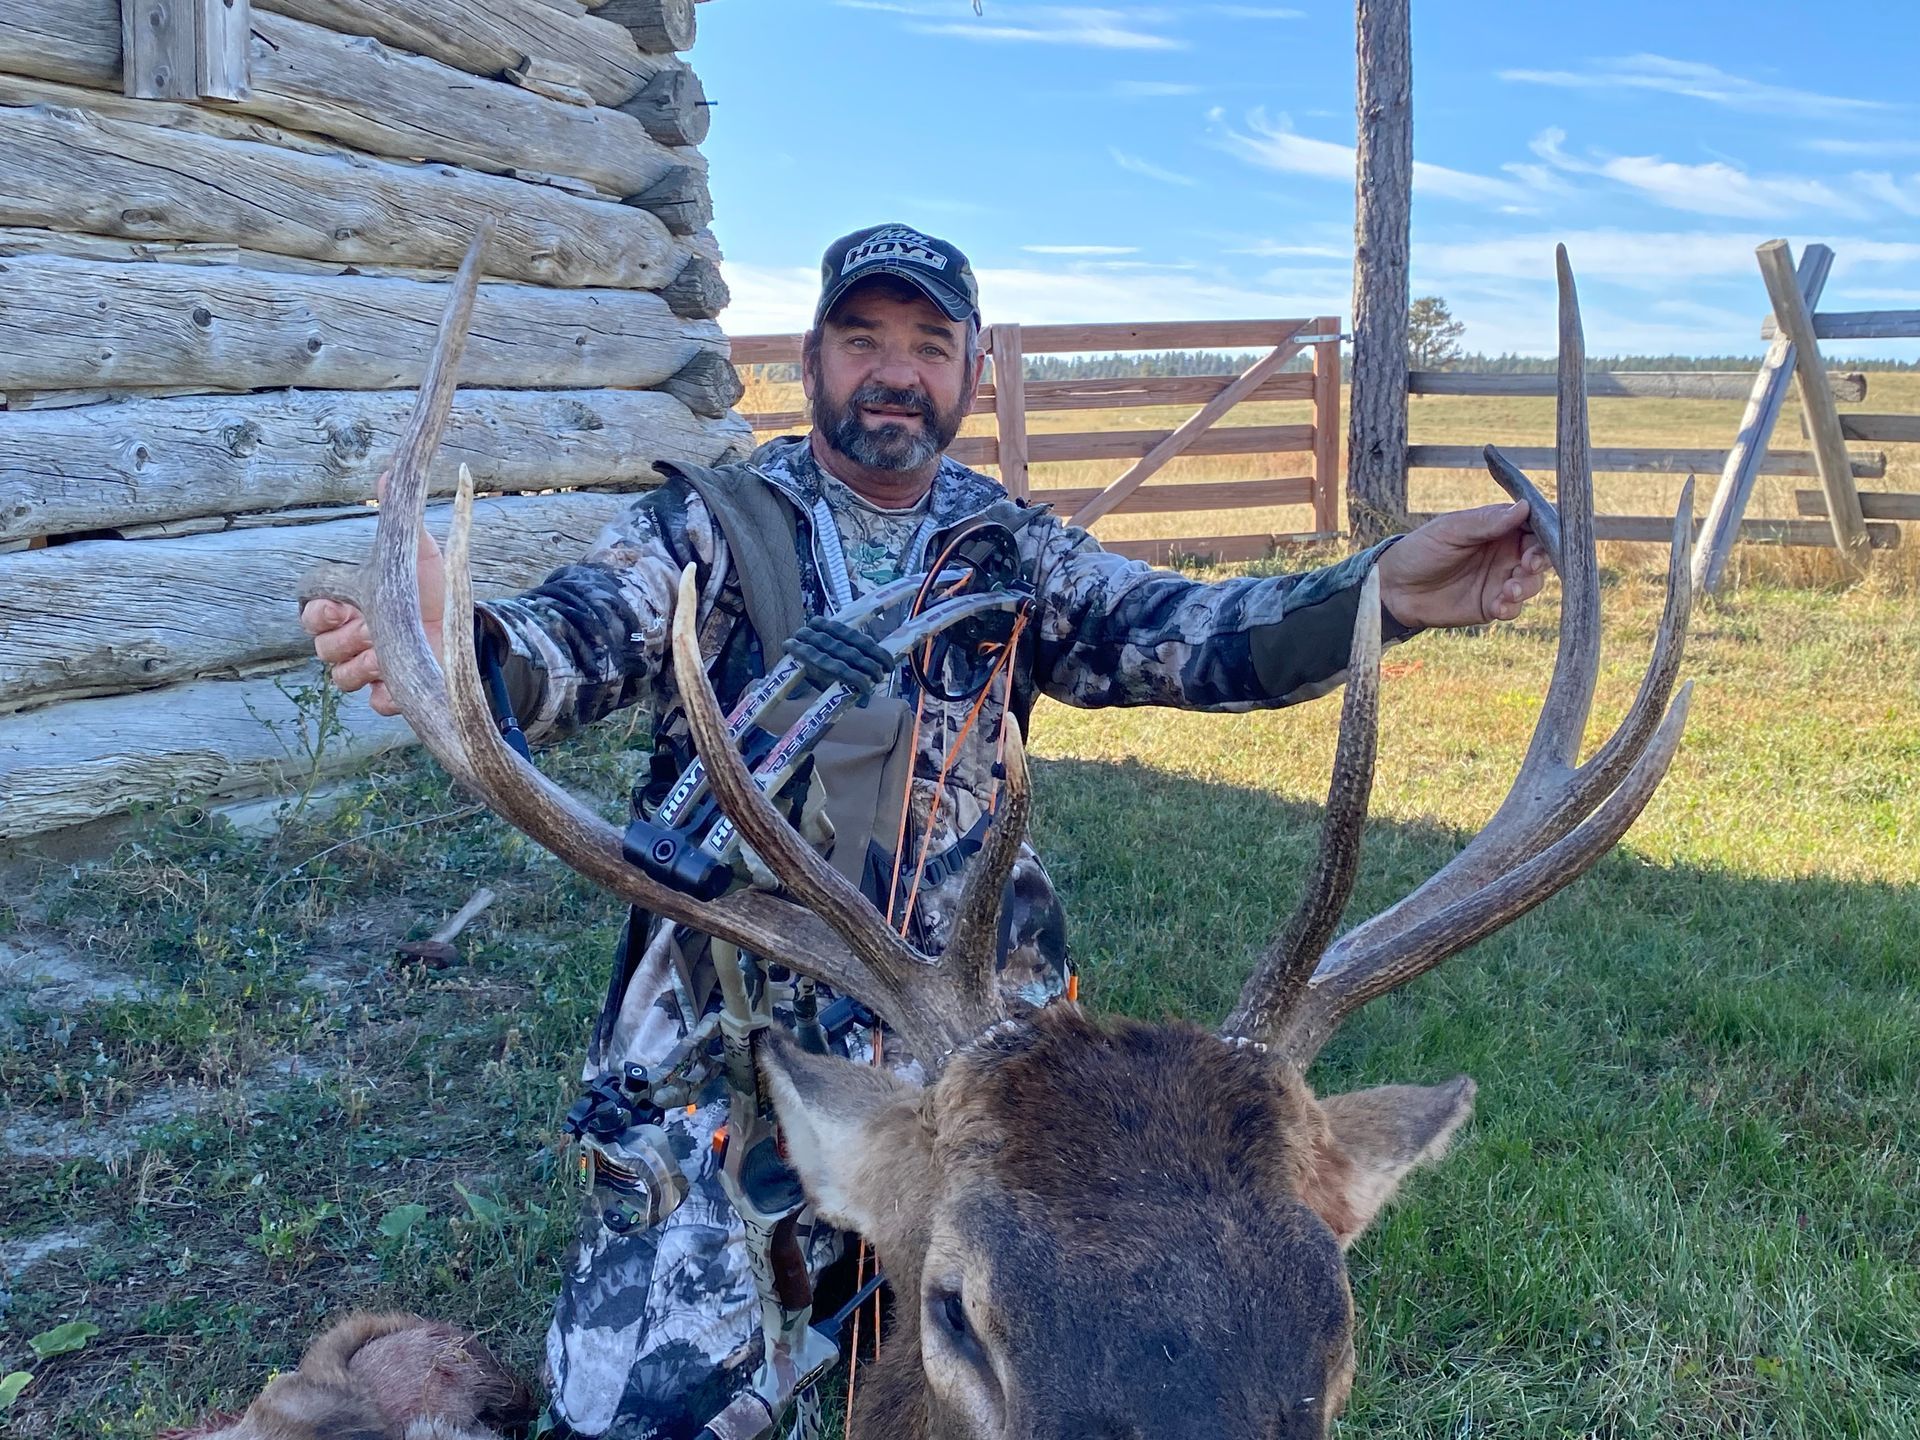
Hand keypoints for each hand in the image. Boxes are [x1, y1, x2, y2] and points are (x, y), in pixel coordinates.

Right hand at [298, 474, 446, 716]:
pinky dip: (383, 694)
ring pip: (340, 678)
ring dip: (360, 665)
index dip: (316, 609)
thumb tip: (389, 473)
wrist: (466, 627)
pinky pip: (373, 704)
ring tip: (384, 652)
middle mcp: (350, 639)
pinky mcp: (391, 696)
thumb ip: (399, 518)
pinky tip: (398, 679)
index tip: (339, 605)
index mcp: (348, 604)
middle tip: (369, 628)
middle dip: (341, 638)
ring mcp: (368, 669)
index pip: (309, 608)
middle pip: (319, 647)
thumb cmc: (431, 589)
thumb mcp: (417, 552)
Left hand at [1375, 501, 1548, 630]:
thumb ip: (1487, 522)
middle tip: (1527, 566)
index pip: (1535, 525)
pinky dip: (1512, 608)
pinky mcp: (1491, 604)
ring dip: (1527, 586)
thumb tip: (1524, 506)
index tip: (1541, 540)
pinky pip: (1513, 608)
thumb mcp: (1452, 530)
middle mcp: (1506, 553)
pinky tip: (1499, 606)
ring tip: (1509, 589)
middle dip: (1540, 561)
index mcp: (1500, 528)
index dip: (1545, 532)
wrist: (1395, 587)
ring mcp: (1501, 579)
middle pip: (1541, 555)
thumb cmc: (1421, 549)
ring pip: (1532, 583)